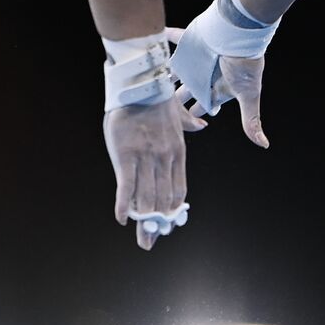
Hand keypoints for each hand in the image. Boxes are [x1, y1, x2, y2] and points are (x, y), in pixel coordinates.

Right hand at [103, 94, 205, 250]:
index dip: (172, 212)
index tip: (167, 227)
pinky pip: (127, 186)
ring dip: (143, 221)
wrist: (141, 82)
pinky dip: (124, 205)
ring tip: (141, 238)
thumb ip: (189, 123)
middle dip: (157, 225)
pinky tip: (122, 219)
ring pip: (146, 197)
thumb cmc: (156, 97)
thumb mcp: (178, 114)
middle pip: (162, 200)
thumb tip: (202, 123)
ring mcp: (146, 158)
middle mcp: (164, 160)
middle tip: (150, 243)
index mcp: (177, 153)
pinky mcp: (126, 155)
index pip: (178, 191)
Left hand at [166, 26, 269, 149]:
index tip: (191, 122)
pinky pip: (174, 38)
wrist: (239, 33)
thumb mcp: (248, 95)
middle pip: (189, 90)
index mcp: (219, 88)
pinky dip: (166, 36)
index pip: (205, 104)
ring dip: (169, 74)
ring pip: (179, 70)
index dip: (197, 113)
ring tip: (155, 81)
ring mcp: (197, 58)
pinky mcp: (191, 41)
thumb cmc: (245, 64)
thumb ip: (251, 120)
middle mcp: (207, 74)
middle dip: (179, 99)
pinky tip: (157, 35)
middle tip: (167, 106)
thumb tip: (265, 145)